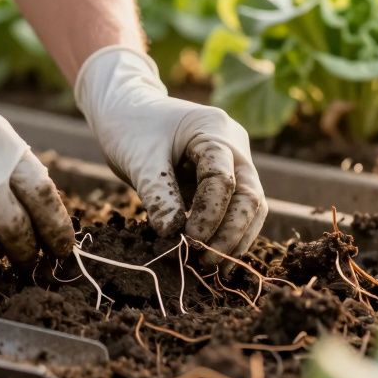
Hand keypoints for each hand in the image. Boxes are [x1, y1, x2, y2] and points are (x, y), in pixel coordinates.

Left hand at [75, 46, 267, 262]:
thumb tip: (173, 238)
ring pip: (250, 205)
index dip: (209, 214)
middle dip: (231, 232)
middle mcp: (234, 145)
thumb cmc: (130, 127)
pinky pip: (235, 208)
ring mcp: (235, 161)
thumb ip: (158, 196)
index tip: (189, 241)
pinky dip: (227, 232)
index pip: (223, 178)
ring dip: (234, 238)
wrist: (127, 110)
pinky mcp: (226, 177)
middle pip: (249, 194)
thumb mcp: (140, 160)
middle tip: (206, 261)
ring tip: (211, 267)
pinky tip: (213, 256)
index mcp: (215, 129)